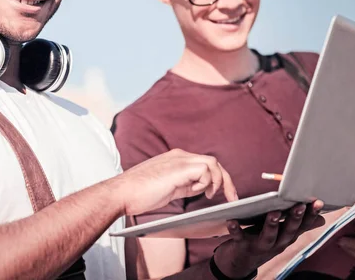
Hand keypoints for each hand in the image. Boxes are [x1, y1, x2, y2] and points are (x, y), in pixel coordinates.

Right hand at [112, 149, 237, 215]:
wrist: (123, 192)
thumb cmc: (140, 194)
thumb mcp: (168, 188)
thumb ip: (184, 184)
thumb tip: (200, 188)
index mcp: (176, 159)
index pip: (205, 164)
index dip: (217, 178)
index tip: (223, 194)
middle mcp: (179, 156)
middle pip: (213, 162)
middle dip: (225, 180)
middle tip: (232, 197)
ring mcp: (179, 160)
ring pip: (212, 163)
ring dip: (218, 181)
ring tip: (213, 195)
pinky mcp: (179, 168)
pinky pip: (204, 170)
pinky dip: (206, 183)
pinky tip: (197, 191)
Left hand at [213, 200, 325, 277]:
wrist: (241, 263)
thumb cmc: (263, 242)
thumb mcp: (283, 234)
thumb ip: (299, 226)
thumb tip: (321, 219)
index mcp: (287, 237)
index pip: (302, 226)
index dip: (311, 215)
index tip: (318, 202)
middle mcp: (277, 243)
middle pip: (288, 231)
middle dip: (294, 219)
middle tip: (299, 205)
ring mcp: (260, 246)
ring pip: (268, 236)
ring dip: (271, 225)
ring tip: (273, 212)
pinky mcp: (242, 246)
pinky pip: (238, 237)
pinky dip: (235, 229)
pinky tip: (232, 220)